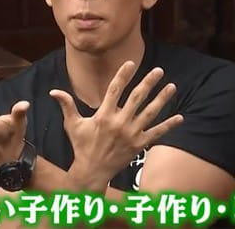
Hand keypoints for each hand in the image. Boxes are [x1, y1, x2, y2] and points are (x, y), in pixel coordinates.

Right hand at [49, 61, 182, 190]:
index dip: (123, 75)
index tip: (131, 63)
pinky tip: (180, 117)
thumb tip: (54, 90)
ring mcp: (131, 134)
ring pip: (150, 112)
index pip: (115, 90)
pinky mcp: (139, 145)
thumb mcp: (73, 125)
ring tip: (172, 86)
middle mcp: (119, 123)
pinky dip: (169, 125)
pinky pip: (157, 133)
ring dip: (162, 99)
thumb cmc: (81, 146)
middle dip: (149, 82)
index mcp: (103, 115)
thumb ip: (67, 105)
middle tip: (159, 70)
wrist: (92, 171)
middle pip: (137, 97)